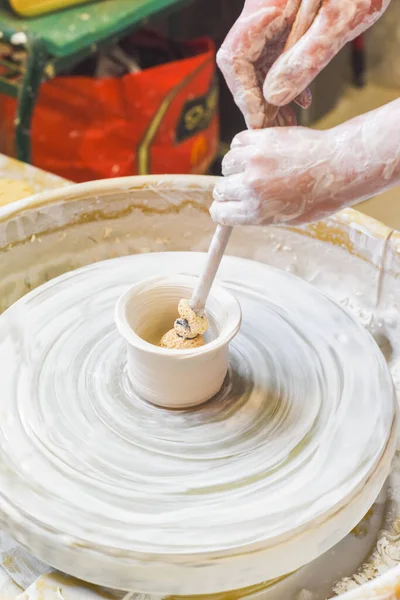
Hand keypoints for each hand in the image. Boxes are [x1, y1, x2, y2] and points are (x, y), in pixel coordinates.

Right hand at [210, 100, 399, 226]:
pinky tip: (259, 151)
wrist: (338, 166)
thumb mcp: (286, 217)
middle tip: (245, 185)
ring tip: (256, 166)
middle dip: (230, 189)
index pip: (220, 213)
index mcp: (256, 212)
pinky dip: (244, 147)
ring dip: (237, 166)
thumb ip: (259, 213)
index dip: (223, 209)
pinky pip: (237, 143)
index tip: (227, 205)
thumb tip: (239, 208)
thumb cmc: (318, 195)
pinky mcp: (259, 140)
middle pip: (220, 189)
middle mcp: (250, 188)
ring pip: (227, 165)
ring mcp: (253, 162)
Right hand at [218, 0, 390, 128]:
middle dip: (258, 103)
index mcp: (265, 6)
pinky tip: (300, 100)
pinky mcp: (288, 25)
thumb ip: (306, 56)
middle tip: (274, 132)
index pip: (235, 59)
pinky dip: (287, 82)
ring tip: (287, 125)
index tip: (259, 122)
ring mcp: (274, 20)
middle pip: (243, 67)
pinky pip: (277, 59)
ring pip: (259, 66)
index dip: (245, 96)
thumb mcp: (337, 15)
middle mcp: (263, 14)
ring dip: (272, 98)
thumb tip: (274, 98)